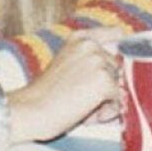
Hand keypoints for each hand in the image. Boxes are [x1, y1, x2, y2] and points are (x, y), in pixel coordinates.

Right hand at [8, 27, 124, 143]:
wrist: (31, 110)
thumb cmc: (46, 95)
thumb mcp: (67, 65)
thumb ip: (90, 62)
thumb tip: (121, 71)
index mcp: (80, 38)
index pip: (115, 34)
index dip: (120, 51)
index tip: (118, 63)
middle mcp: (91, 45)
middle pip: (118, 67)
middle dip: (108, 86)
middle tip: (85, 99)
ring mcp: (98, 61)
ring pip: (119, 85)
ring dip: (107, 101)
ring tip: (84, 108)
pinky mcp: (104, 81)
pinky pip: (118, 101)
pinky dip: (107, 113)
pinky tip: (88, 116)